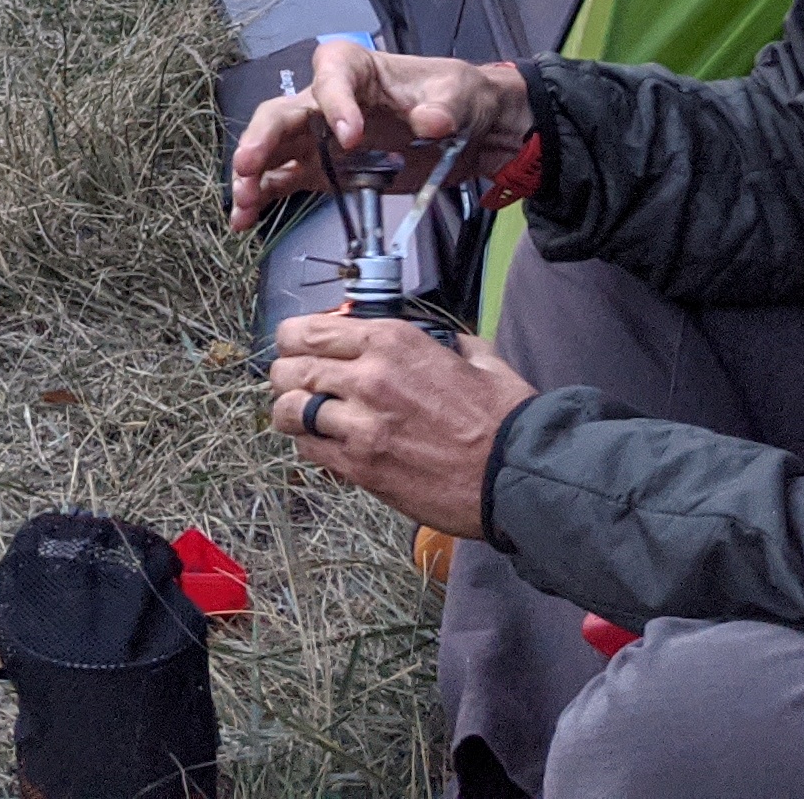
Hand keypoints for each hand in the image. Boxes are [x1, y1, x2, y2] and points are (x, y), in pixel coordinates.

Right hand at [227, 40, 528, 233]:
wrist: (468, 132)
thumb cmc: (456, 98)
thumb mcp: (458, 94)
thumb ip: (445, 106)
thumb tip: (430, 121)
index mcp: (358, 69)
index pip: (332, 75)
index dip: (334, 102)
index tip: (351, 136)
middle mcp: (327, 100)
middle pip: (284, 112)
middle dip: (263, 137)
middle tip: (249, 164)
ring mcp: (320, 138)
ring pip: (274, 149)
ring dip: (254, 174)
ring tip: (242, 202)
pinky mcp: (322, 171)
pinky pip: (284, 180)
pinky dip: (263, 197)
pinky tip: (245, 218)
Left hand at [262, 312, 534, 537]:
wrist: (519, 474)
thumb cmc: (503, 417)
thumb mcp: (474, 355)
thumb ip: (438, 340)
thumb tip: (429, 338)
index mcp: (392, 341)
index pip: (308, 329)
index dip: (295, 337)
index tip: (298, 345)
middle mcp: (368, 377)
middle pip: (289, 367)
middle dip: (284, 373)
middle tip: (291, 381)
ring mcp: (361, 425)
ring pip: (289, 410)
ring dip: (289, 411)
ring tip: (300, 414)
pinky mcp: (362, 468)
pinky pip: (309, 451)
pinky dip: (308, 445)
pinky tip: (323, 443)